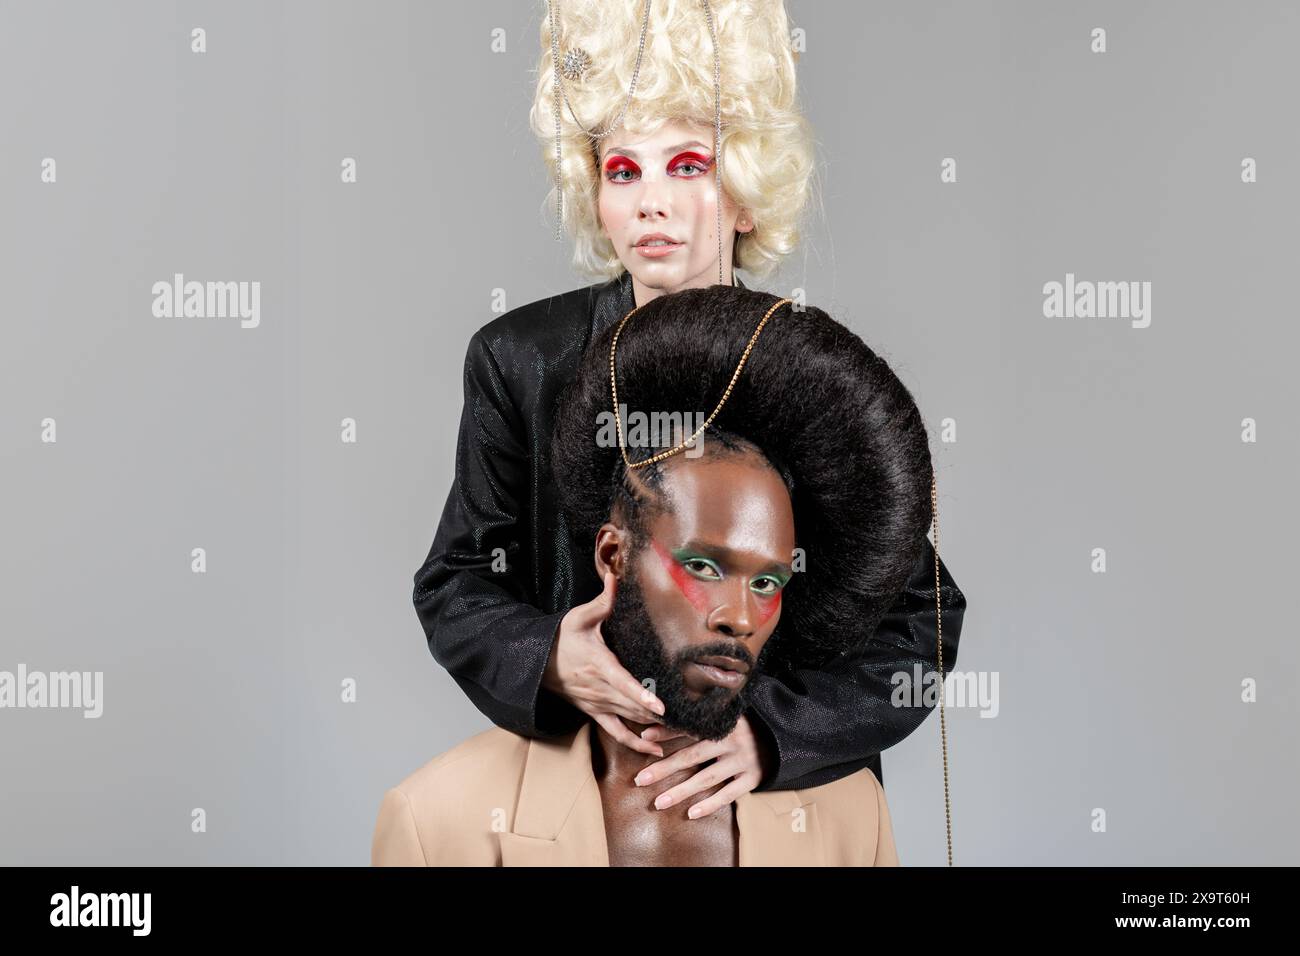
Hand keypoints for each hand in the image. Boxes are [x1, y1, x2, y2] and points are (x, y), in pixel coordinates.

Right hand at [542, 570, 666, 756]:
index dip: (641, 695)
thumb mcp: (578, 617)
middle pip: (633, 707)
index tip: (661, 706)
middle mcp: (600, 689)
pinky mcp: (596, 713)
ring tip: (684, 732)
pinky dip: (636, 744)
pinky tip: (657, 750)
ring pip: (630, 720)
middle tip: (691, 723)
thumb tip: (617, 579)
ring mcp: (599, 704)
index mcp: (599, 664)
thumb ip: (602, 602)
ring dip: (655, 728)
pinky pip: (617, 733)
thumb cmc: (562, 638)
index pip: (622, 682)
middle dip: (661, 716)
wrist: (538, 664)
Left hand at [632, 714, 770, 817]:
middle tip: (641, 780)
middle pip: (692, 756)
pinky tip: (691, 813)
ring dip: (681, 791)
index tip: (642, 737)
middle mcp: (731, 740)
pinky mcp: (752, 777)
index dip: (665, 732)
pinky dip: (710, 804)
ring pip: (706, 778)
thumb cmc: (743, 727)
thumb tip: (655, 727)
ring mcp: (742, 760)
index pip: (688, 727)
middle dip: (664, 769)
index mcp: (721, 721)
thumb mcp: (724, 718)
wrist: (782, 737)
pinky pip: (729, 794)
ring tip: (659, 803)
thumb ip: (695, 722)